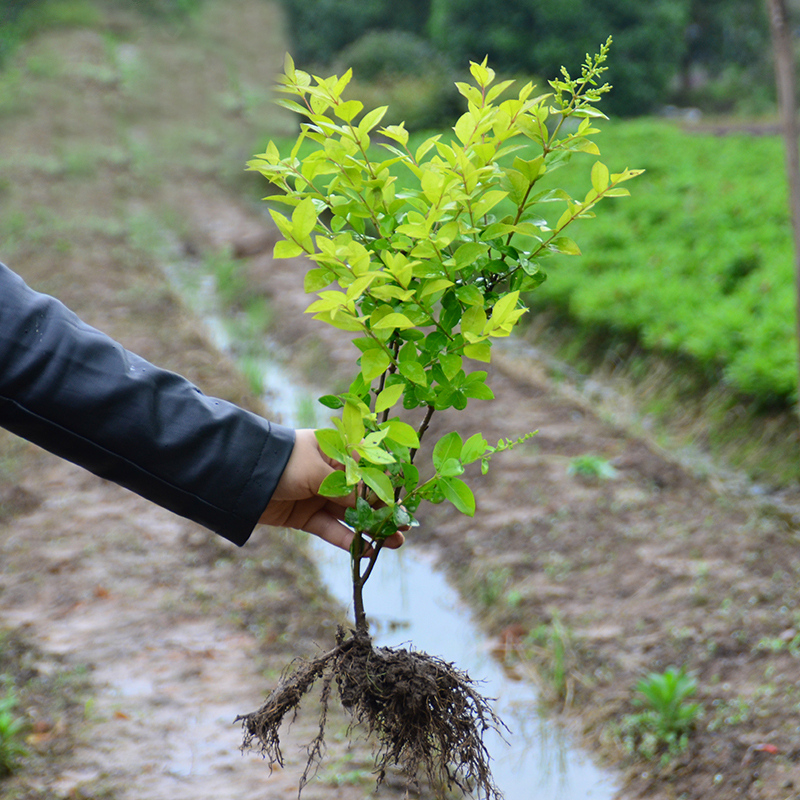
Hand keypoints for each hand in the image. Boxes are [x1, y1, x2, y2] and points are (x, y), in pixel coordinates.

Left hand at [259, 429, 405, 553]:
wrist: (240, 476)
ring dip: (373, 529)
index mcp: (337, 452)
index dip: (388, 486)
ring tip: (395, 542)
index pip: (370, 470)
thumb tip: (370, 507)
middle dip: (384, 511)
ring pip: (352, 515)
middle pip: (364, 495)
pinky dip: (350, 541)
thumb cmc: (283, 461)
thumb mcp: (318, 471)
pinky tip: (368, 551)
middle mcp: (332, 474)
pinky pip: (333, 530)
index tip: (405, 502)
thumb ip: (346, 490)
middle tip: (404, 526)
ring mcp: (320, 496)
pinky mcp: (307, 517)